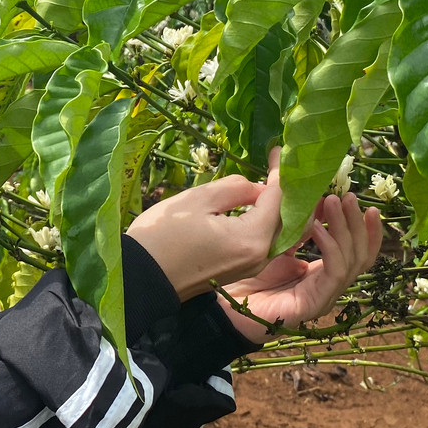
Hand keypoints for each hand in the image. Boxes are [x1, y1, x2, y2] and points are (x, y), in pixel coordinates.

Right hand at [126, 148, 285, 301]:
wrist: (142, 278)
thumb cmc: (163, 235)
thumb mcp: (199, 199)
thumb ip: (236, 188)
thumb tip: (257, 187)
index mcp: (252, 239)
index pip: (277, 198)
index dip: (278, 172)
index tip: (277, 149)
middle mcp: (260, 257)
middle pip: (286, 218)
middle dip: (285, 191)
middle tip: (278, 163)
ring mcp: (251, 267)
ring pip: (278, 232)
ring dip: (278, 207)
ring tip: (272, 179)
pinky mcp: (241, 270)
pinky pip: (264, 242)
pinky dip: (267, 222)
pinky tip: (260, 205)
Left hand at [216, 191, 382, 344]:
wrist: (226, 305)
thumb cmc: (249, 275)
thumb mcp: (277, 241)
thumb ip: (295, 221)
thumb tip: (311, 193)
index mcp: (324, 271)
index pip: (358, 250)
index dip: (364, 226)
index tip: (360, 199)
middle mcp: (329, 285)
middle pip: (360, 254)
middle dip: (356, 222)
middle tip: (348, 196)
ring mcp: (325, 296)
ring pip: (352, 261)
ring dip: (344, 228)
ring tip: (332, 203)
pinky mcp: (315, 303)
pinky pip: (335, 272)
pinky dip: (330, 246)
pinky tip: (316, 227)